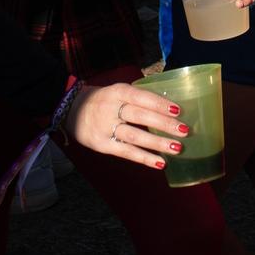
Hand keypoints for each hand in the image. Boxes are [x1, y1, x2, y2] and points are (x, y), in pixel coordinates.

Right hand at [67, 81, 189, 171]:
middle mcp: (110, 108)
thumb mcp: (118, 92)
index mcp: (117, 92)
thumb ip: (139, 98)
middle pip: (140, 116)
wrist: (70, 110)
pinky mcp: (102, 145)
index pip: (141, 97)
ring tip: (177, 148)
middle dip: (164, 124)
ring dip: (157, 143)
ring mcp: (105, 128)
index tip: (179, 110)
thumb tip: (171, 107)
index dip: (159, 104)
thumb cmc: (103, 101)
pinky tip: (161, 163)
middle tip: (184, 131)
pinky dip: (144, 158)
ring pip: (135, 136)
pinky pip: (126, 152)